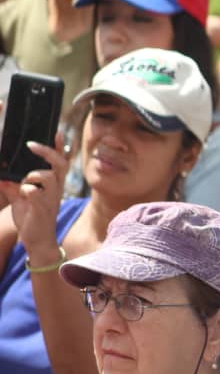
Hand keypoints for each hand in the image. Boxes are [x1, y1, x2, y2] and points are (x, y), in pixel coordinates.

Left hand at [0, 132, 69, 261]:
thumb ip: (13, 185)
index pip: (60, 160)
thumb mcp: (21, 198)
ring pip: (48, 176)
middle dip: (47, 151)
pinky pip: (34, 193)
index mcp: (53, 184)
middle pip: (59, 163)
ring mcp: (51, 197)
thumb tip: (2, 174)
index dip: (59, 146)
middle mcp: (56, 188)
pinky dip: (25, 190)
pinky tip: (22, 195)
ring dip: (33, 174)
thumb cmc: (31, 217)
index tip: (57, 131)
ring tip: (25, 181)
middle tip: (31, 145)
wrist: (38, 241)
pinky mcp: (42, 208)